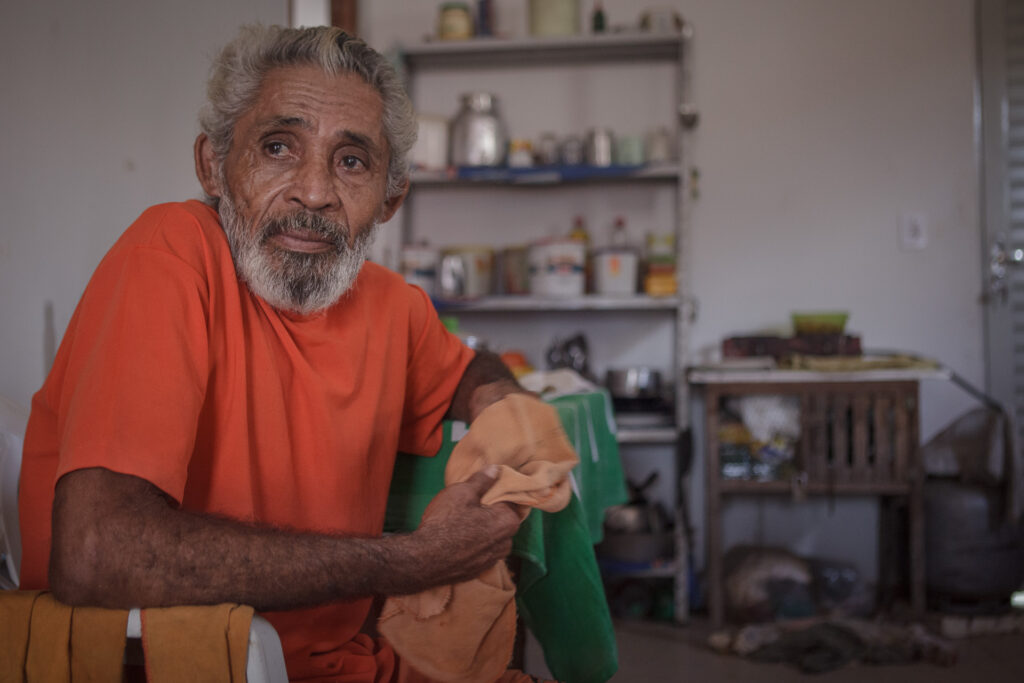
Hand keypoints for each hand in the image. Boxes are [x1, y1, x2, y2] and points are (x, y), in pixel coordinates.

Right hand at [407, 466, 520, 586]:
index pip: (512, 501)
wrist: (424, 559)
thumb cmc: (445, 523)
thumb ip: (482, 480)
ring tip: (463, 522)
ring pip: (493, 538)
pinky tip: (458, 539)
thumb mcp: (462, 492)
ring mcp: (492, 560)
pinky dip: (474, 545)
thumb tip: (495, 469)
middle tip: (473, 504)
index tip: (488, 489)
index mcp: (507, 521)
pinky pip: (481, 552)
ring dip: (483, 530)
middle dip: (492, 513)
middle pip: (503, 521)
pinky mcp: (478, 571)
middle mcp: (506, 543)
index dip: (499, 493)